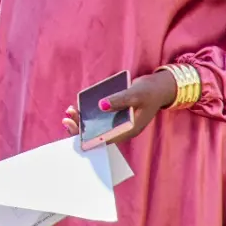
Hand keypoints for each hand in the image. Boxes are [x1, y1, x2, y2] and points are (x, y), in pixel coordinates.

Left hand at [61, 70, 177, 144]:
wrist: (158, 87)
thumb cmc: (149, 91)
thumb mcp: (135, 94)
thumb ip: (120, 100)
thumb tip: (101, 105)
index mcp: (128, 130)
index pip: (104, 138)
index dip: (87, 136)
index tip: (73, 127)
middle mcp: (121, 129)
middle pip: (97, 134)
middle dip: (80, 128)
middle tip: (66, 119)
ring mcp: (117, 122)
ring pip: (96, 126)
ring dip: (82, 120)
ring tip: (70, 111)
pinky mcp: (114, 114)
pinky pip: (99, 117)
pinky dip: (88, 113)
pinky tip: (78, 106)